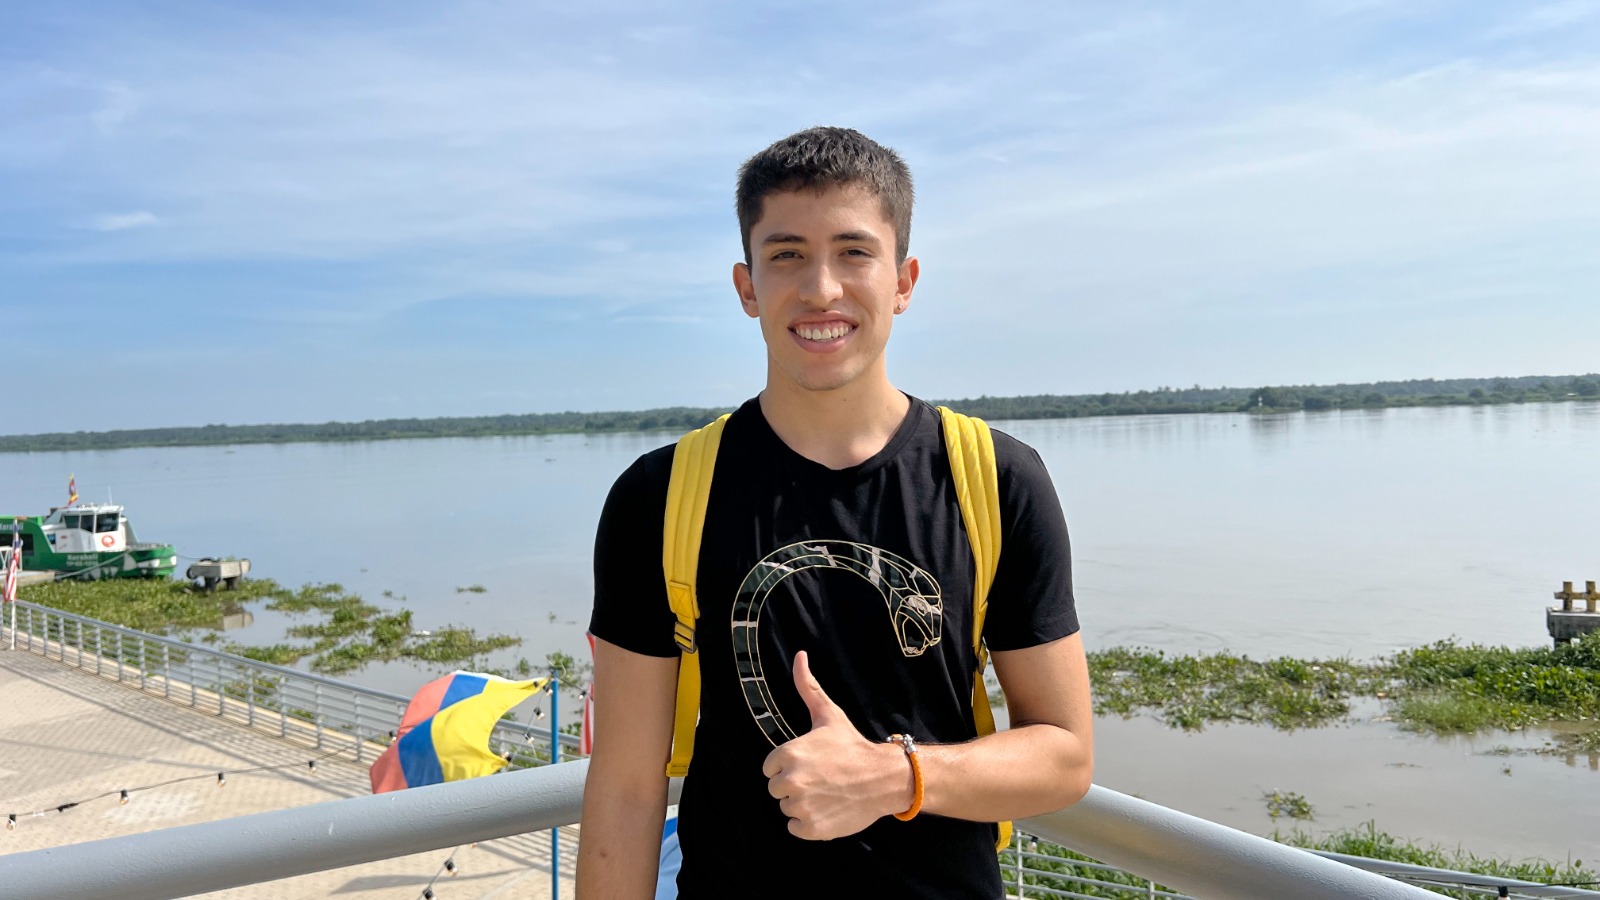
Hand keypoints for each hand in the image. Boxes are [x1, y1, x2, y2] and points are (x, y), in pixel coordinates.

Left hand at [761, 651, 910, 839]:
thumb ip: (808, 686)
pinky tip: (826, 810)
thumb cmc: (853, 746)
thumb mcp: (828, 714)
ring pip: (787, 809)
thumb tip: (799, 655)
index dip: (789, 765)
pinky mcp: (811, 828)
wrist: (884, 778)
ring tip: (826, 793)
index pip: (770, 768)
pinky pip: (795, 828)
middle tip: (821, 778)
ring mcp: (801, 806)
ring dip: (803, 804)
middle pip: (777, 789)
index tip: (810, 763)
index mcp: (788, 754)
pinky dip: (808, 824)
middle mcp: (790, 781)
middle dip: (795, 785)